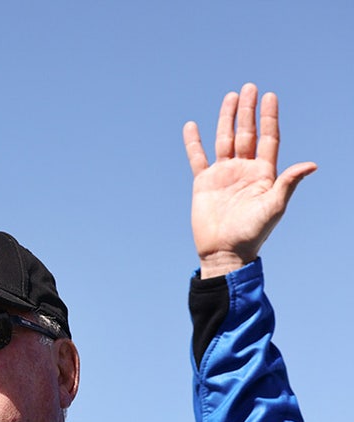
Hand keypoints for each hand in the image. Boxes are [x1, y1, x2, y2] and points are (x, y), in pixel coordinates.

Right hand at [183, 83, 315, 277]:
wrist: (225, 251)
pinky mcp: (203, 183)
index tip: (270, 97)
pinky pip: (197, 158)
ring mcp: (223, 175)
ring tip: (230, 97)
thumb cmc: (253, 232)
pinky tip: (192, 126)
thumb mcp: (274, 206)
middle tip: (250, 88)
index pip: (267, 138)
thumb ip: (288, 182)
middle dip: (248, 110)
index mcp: (264, 173)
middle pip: (246, 133)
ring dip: (227, 118)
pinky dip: (194, 142)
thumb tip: (311, 164)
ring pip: (225, 140)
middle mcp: (244, 170)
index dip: (269, 117)